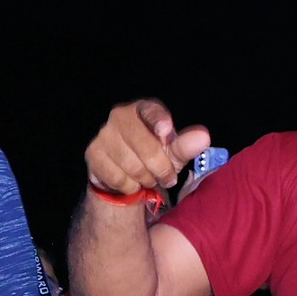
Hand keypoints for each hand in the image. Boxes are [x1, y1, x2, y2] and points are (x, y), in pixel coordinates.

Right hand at [87, 98, 209, 200]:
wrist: (125, 174)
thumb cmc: (153, 157)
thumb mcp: (173, 152)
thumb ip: (187, 145)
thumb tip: (203, 137)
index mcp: (143, 109)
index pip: (151, 112)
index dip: (159, 121)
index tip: (166, 131)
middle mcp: (120, 116)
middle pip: (145, 145)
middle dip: (161, 168)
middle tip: (168, 178)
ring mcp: (104, 134)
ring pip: (132, 166)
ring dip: (146, 179)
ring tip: (149, 178)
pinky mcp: (93, 153)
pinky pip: (117, 177)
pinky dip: (130, 186)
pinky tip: (131, 182)